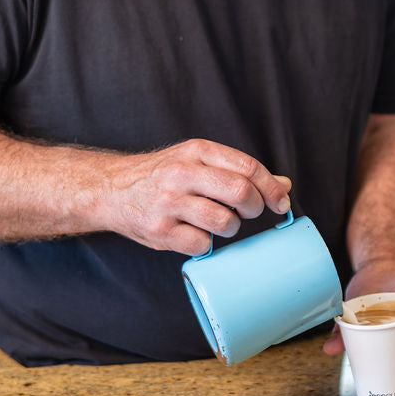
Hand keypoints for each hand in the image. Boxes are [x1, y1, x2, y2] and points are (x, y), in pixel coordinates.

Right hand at [98, 138, 291, 255]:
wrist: (111, 190)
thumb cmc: (163, 175)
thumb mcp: (198, 160)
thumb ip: (237, 170)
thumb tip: (283, 185)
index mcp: (196, 151)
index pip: (247, 167)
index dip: (271, 188)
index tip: (280, 203)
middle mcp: (181, 173)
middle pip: (240, 192)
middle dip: (255, 208)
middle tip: (250, 213)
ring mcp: (168, 203)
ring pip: (224, 222)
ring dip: (231, 228)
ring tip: (220, 223)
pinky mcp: (159, 231)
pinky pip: (202, 244)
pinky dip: (206, 244)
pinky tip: (195, 233)